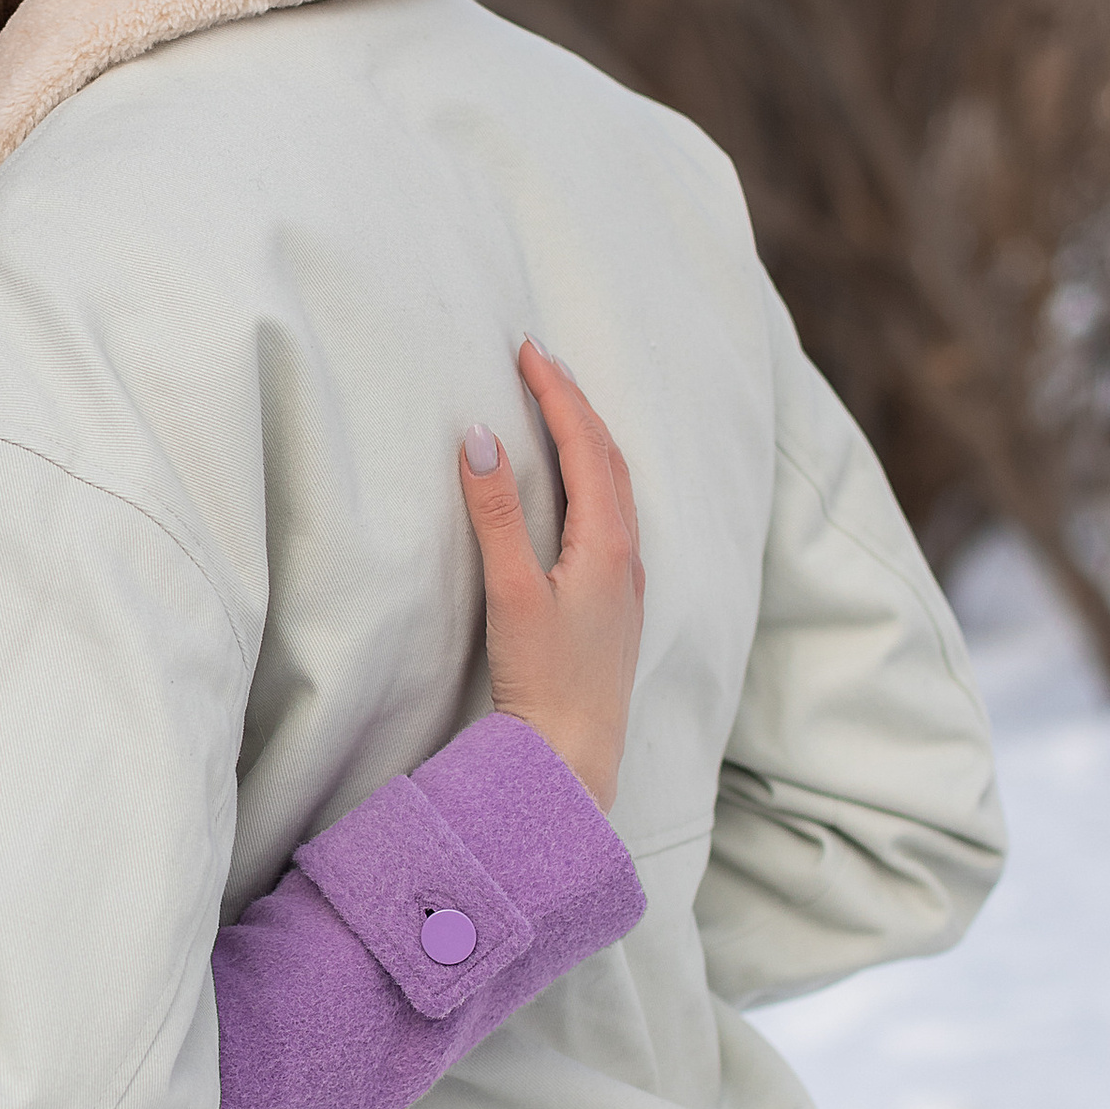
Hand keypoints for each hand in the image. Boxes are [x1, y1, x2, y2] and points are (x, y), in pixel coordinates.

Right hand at [459, 339, 644, 809]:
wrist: (575, 758)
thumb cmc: (544, 682)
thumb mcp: (512, 592)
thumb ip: (496, 514)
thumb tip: (482, 437)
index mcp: (608, 543)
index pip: (585, 444)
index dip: (556, 393)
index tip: (528, 350)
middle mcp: (627, 555)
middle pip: (609, 457)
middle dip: (576, 404)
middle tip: (541, 362)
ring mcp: (627, 581)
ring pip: (616, 486)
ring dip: (590, 438)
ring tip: (561, 407)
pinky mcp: (616, 605)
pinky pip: (612, 516)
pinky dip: (594, 478)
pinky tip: (579, 489)